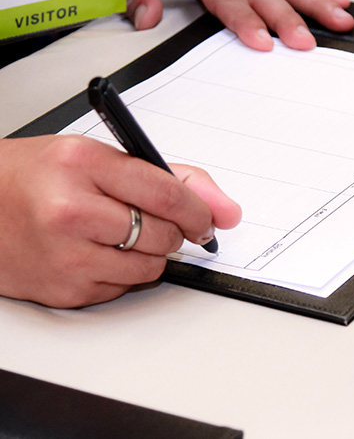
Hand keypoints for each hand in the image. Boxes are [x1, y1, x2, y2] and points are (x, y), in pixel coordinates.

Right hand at [0, 135, 240, 307]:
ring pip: (149, 268)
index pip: (167, 193)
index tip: (208, 218)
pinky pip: (122, 289)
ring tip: (118, 234)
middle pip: (162, 234)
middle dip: (173, 231)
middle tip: (158, 222)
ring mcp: (65, 255)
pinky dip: (121, 274)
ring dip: (149, 255)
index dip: (198, 210)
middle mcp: (70, 209)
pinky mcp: (63, 291)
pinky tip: (95, 253)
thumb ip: (168, 178)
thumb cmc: (34, 177)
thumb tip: (224, 210)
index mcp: (82, 163)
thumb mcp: (97, 158)